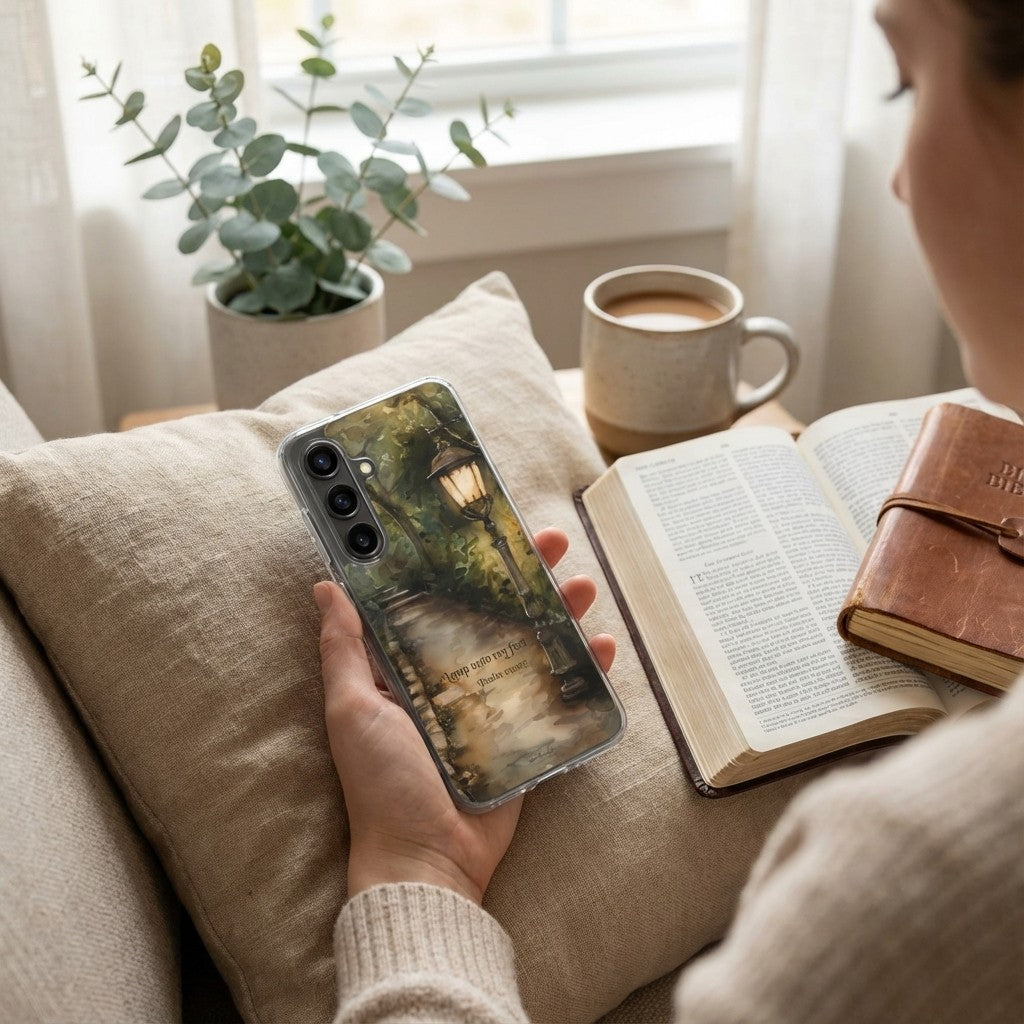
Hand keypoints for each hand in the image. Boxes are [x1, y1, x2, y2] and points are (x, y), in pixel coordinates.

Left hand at [316, 526, 615, 905]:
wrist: (426, 861)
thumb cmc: (381, 784)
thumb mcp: (352, 709)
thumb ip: (343, 649)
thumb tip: (326, 584)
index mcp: (411, 666)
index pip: (444, 598)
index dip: (468, 563)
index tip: (490, 526)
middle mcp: (453, 679)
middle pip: (497, 613)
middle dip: (527, 576)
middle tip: (553, 543)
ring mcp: (493, 706)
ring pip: (534, 644)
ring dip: (563, 612)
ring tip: (584, 585)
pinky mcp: (525, 735)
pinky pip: (560, 694)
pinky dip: (586, 671)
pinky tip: (603, 648)